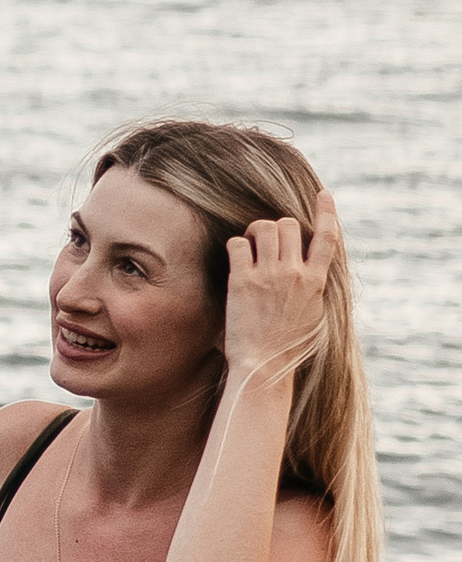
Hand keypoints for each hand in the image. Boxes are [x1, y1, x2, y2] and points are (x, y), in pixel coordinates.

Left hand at [222, 193, 337, 387]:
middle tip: (266, 242)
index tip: (324, 194)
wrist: (264, 366)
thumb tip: (312, 274)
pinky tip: (235, 258)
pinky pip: (238, 243)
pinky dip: (235, 245)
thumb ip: (313, 289)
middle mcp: (294, 273)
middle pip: (290, 224)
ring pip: (265, 227)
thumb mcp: (313, 315)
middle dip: (277, 227)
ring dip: (255, 231)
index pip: (327, 237)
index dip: (327, 211)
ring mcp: (268, 275)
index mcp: (316, 281)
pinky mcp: (242, 281)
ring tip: (250, 246)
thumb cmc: (287, 348)